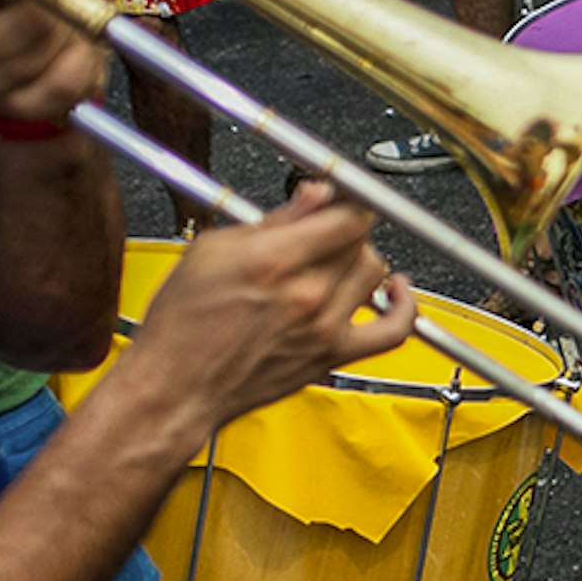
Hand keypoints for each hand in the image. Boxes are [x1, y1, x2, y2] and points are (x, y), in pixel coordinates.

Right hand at [121, 184, 417, 440]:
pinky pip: (394, 330)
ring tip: (338, 257)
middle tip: (323, 229)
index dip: (347, 199)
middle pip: (359, 240)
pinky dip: (405, 306)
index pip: (346, 214)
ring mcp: (325, 326)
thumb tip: (314, 194)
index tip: (340, 195)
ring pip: (375, 272)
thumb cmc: (182, 325)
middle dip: (344, 227)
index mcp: (274, 260)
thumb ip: (274, 220)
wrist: (177, 386)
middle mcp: (307, 293)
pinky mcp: (334, 355)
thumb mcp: (211, 251)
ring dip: (361, 258)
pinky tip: (396, 290)